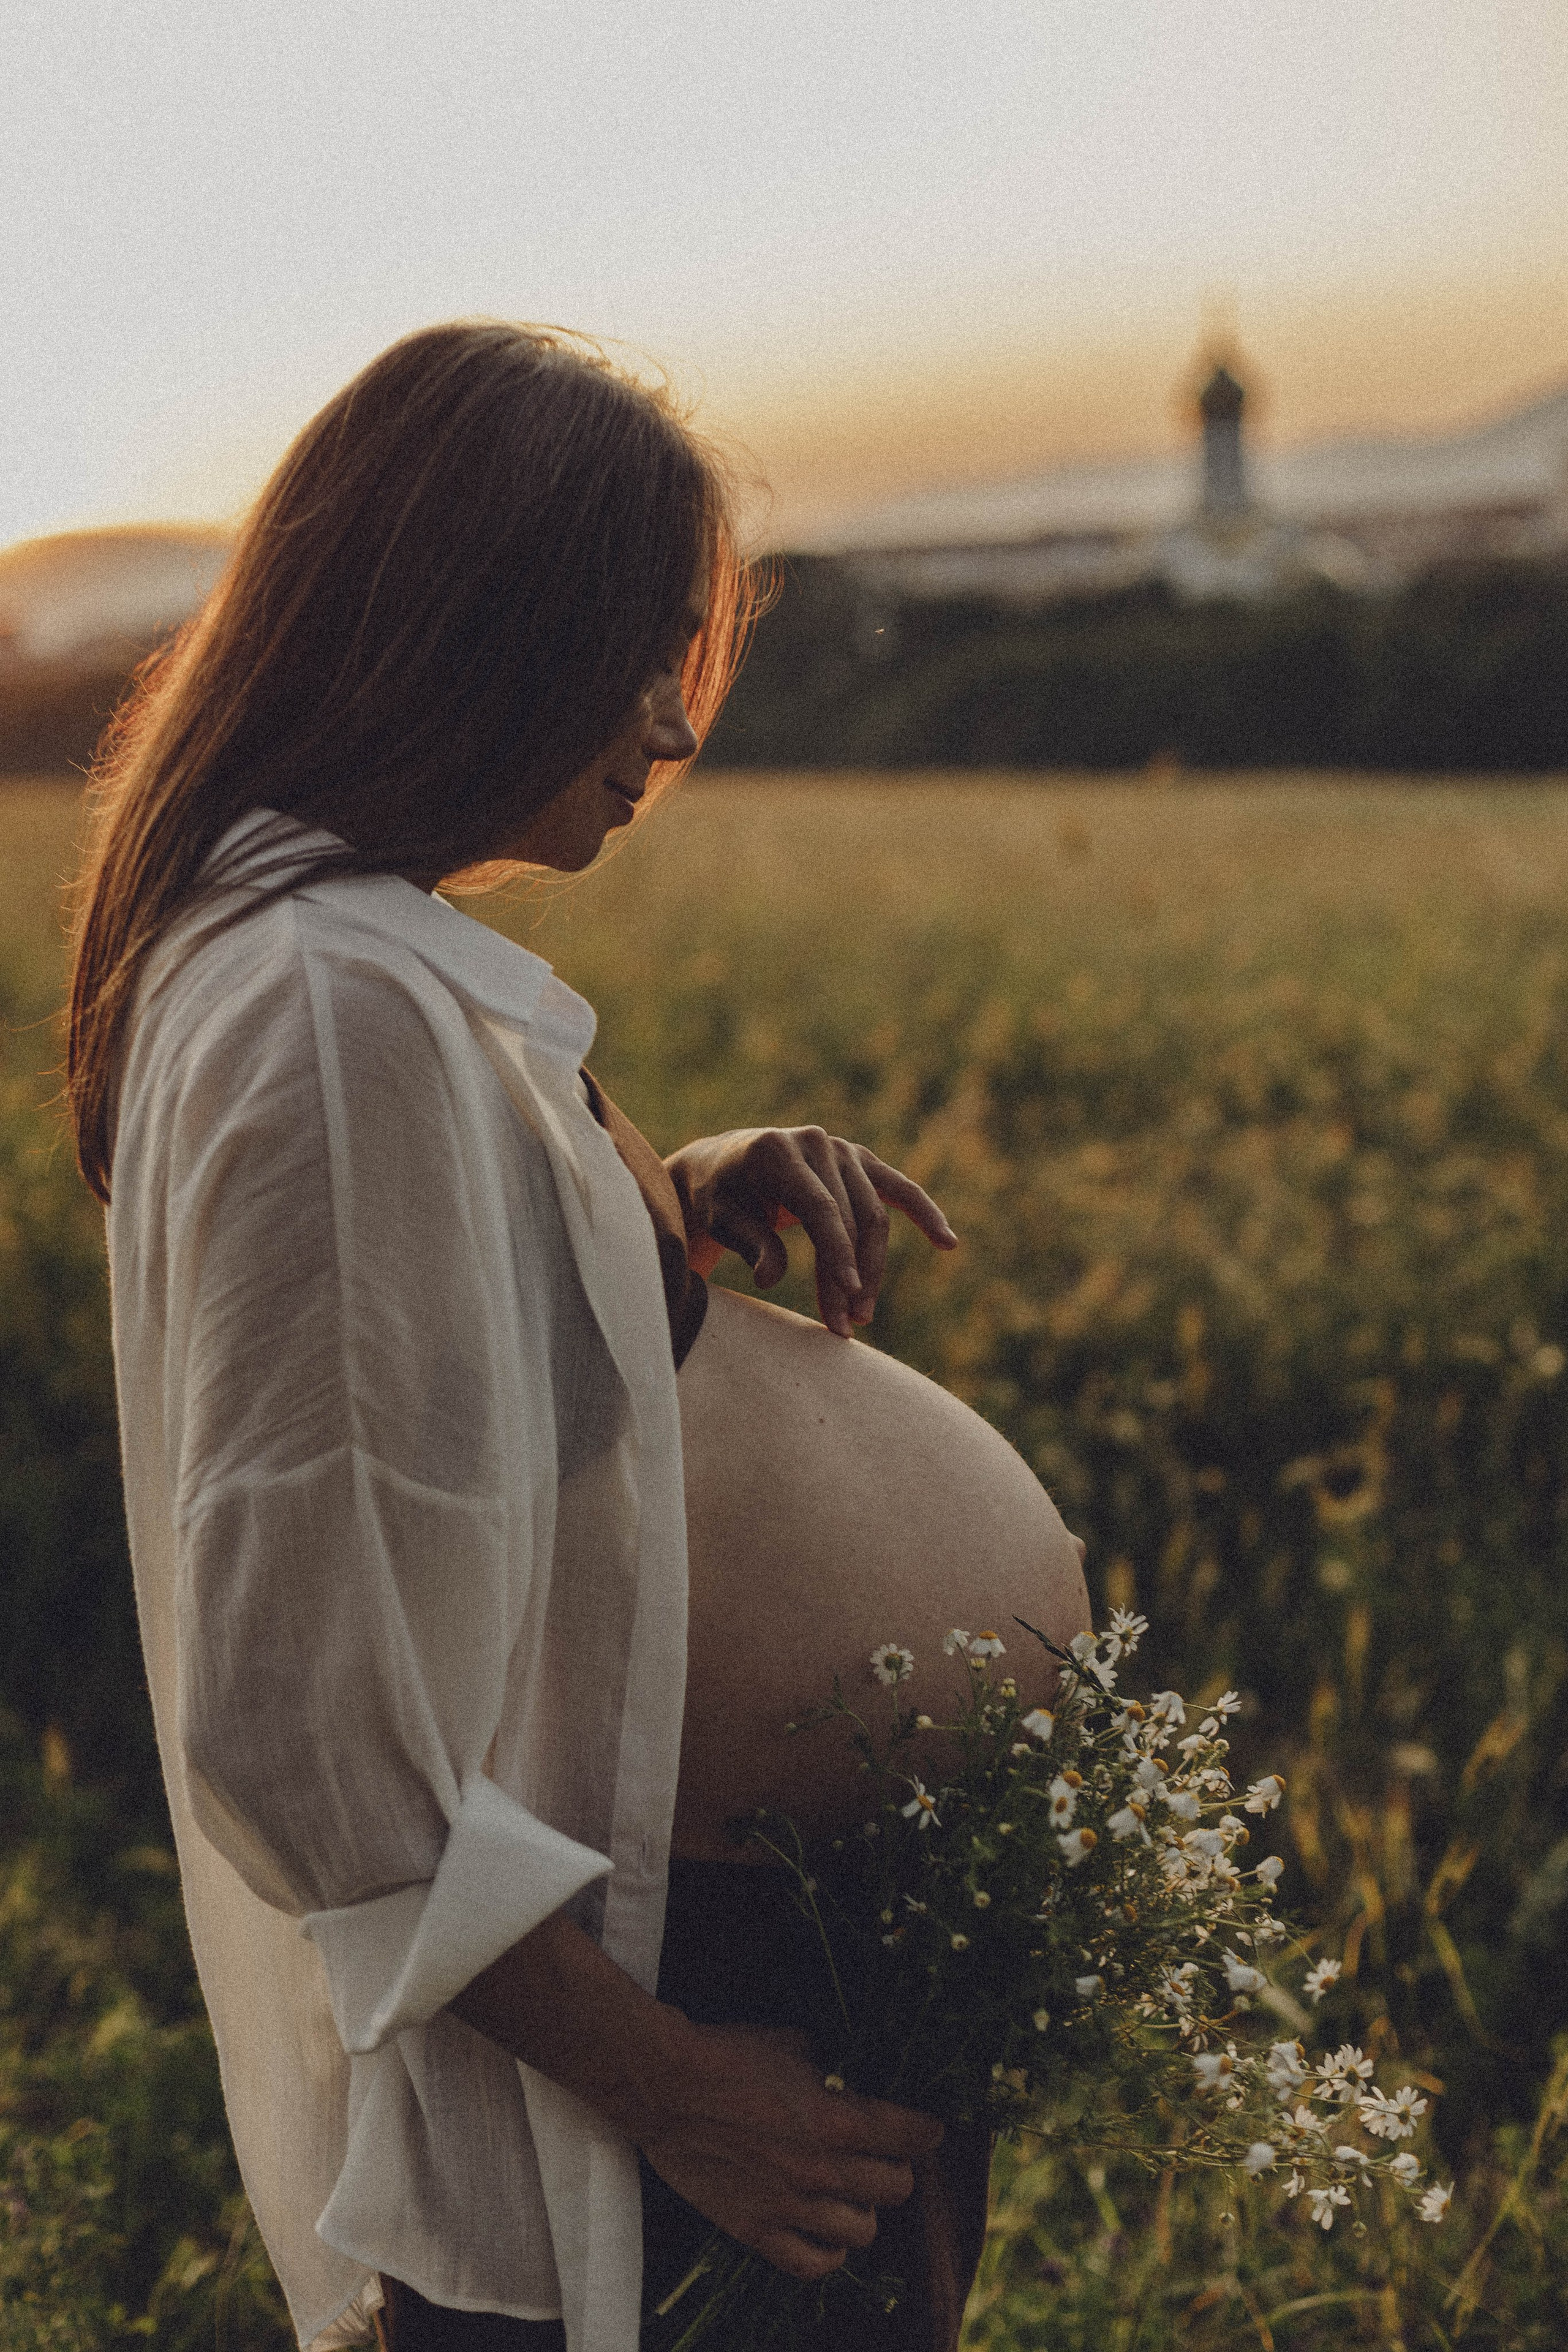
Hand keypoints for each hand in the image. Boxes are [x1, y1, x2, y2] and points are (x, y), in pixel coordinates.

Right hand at [638, 2020, 940, 2281]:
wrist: (665, 2086)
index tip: (927, 2128)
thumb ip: (835, 2068)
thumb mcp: (795, 2044)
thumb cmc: (728, 2056)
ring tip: (854, 2192)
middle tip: (886, 2155)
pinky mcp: (756, 2230)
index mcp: (835, 2119)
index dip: (926, 2131)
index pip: (911, 2137)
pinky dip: (831, 2252)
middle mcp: (819, 2169)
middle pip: (896, 2187)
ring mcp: (788, 2205)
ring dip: (866, 2208)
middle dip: (898, 2167)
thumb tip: (859, 2076)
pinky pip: (814, 2264)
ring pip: (864, 2231)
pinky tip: (829, 2233)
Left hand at [665, 1127, 956, 1337]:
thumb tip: (770, 1277)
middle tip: (845, 1327)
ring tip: (860, 1317)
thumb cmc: (718, 1198)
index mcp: (779, 1151)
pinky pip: (898, 1190)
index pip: (819, 1208)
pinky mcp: (860, 1163)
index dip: (836, 1253)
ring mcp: (842, 1151)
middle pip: (851, 1217)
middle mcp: (816, 1143)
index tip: (846, 1295)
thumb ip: (748, 1243)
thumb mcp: (720, 1220)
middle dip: (852, 1275)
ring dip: (872, 1269)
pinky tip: (948, 1243)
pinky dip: (924, 1214)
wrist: (721, 1168)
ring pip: (874, 1216)